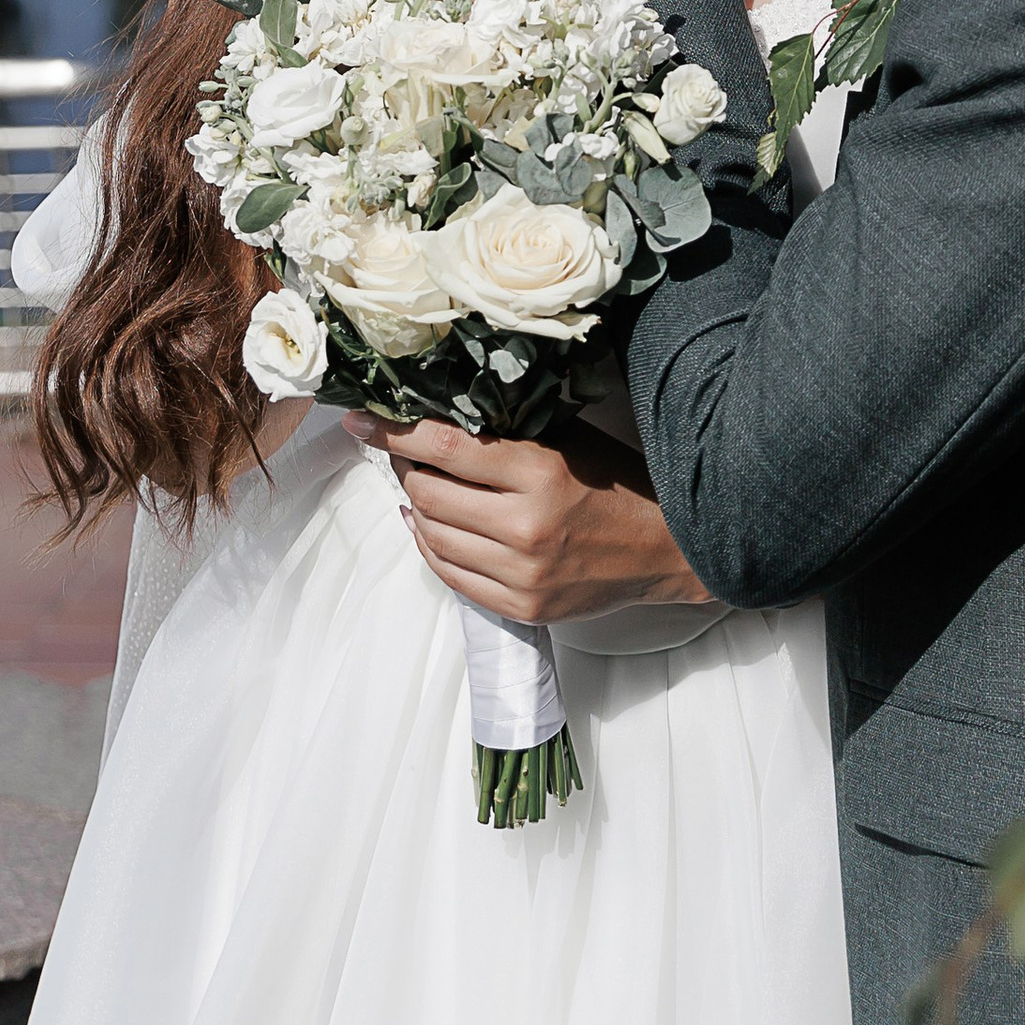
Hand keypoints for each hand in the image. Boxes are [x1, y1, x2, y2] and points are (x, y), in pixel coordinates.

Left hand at [367, 416, 712, 624]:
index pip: (445, 447)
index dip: (394, 432)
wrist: (663, 548)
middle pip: (429, 493)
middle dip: (403, 467)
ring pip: (432, 536)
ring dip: (414, 507)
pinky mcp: (521, 608)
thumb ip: (506, 432)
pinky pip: (450, 576)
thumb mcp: (566, 439)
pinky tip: (427, 525)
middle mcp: (526, 526)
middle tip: (401, 451)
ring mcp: (522, 575)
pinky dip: (429, 546)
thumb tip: (434, 416)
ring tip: (416, 486)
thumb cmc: (614, 483)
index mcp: (540, 472)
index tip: (361, 421)